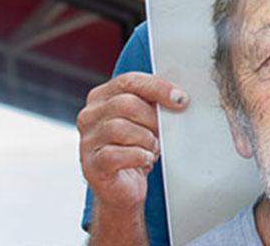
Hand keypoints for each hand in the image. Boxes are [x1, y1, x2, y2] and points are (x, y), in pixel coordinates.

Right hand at [77, 72, 188, 213]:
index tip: (181, 99)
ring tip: (152, 148)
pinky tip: (145, 160)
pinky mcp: (91, 165)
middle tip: (162, 132)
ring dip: (146, 139)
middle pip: (125, 104)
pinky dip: (139, 157)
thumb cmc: (136, 149)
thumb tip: (178, 95)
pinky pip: (117, 155)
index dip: (158, 87)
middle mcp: (89, 116)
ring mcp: (87, 141)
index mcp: (101, 97)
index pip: (129, 81)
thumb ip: (153, 102)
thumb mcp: (145, 119)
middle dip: (152, 119)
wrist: (124, 189)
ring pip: (121, 128)